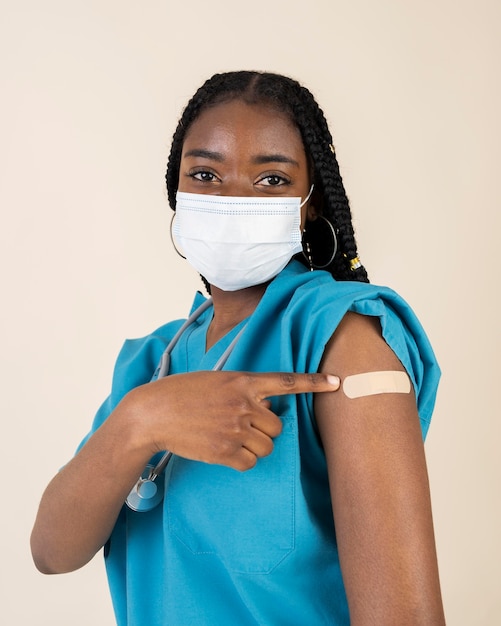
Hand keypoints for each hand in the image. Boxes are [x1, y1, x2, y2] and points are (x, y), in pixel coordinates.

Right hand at [129, 371, 339, 470]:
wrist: (153, 413)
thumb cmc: (181, 393)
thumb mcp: (215, 380)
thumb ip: (243, 390)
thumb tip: (266, 407)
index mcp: (242, 381)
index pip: (285, 381)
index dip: (314, 382)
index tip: (336, 383)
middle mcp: (243, 404)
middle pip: (277, 426)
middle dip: (265, 429)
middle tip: (242, 426)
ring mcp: (235, 428)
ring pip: (266, 446)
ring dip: (254, 446)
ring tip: (229, 438)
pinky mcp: (225, 451)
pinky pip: (250, 462)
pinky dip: (241, 460)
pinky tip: (223, 451)